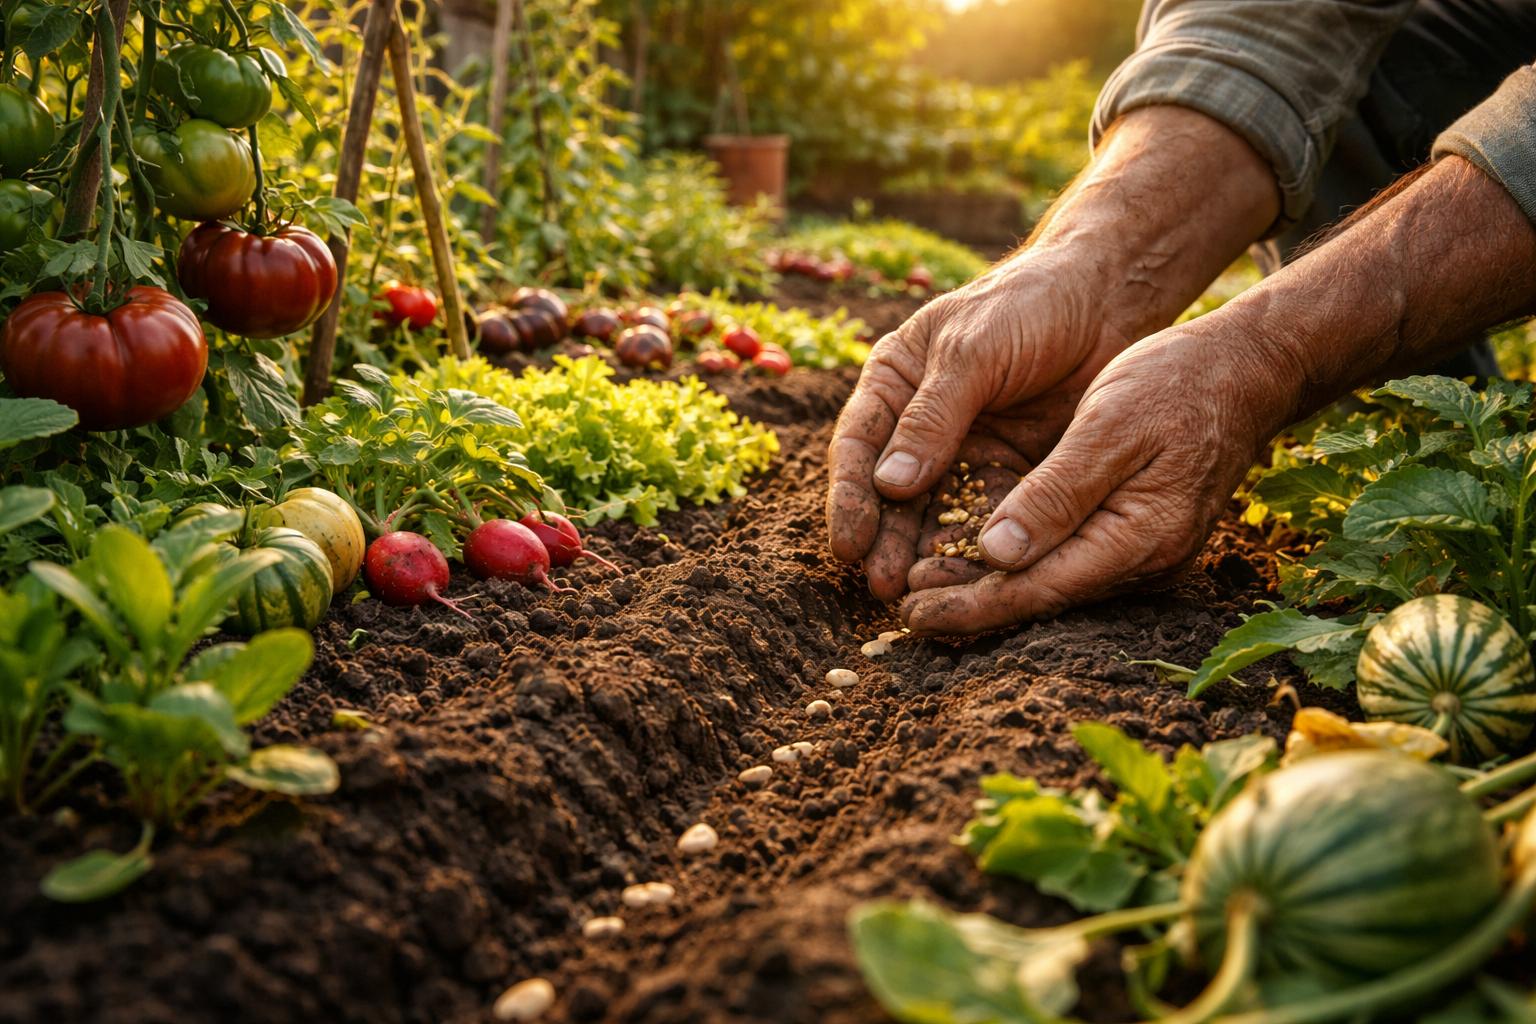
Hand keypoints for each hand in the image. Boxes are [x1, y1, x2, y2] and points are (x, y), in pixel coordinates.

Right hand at [826, 251, 1135, 601]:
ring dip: (922, 555)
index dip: (850, 498)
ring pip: (934, 513)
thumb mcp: (973, 351)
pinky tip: (970, 582)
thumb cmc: (1028, 305)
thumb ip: (933, 415)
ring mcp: (964, 452)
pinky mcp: (1009, 474)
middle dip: (883, 541)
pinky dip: (974, 551)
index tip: (849, 545)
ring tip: (915, 596)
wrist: (1106, 298)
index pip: (858, 447)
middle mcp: (919, 424)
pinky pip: (985, 518)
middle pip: (890, 492)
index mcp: (894, 384)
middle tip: (880, 587)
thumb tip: (888, 484)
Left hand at [897, 319, 1296, 634]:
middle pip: (1040, 596)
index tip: (912, 614)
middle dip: (969, 605)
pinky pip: (1064, 557)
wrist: (1243, 369)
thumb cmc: (1175, 384)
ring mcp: (1140, 550)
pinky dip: (1015, 560)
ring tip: (916, 588)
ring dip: (985, 586)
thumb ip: (1056, 492)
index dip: (971, 604)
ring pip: (1049, 581)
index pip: (1039, 588)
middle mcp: (1142, 559)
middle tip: (898, 611)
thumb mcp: (1108, 425)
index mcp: (1139, 536)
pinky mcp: (1132, 532)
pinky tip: (968, 555)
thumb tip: (997, 553)